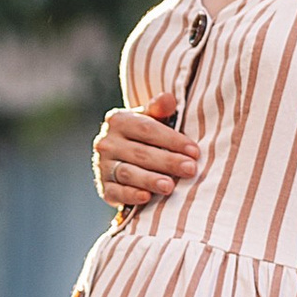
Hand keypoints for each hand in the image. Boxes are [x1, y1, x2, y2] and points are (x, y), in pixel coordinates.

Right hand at [92, 97, 201, 211]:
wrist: (121, 158)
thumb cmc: (144, 136)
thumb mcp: (150, 119)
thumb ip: (160, 109)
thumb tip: (168, 99)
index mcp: (118, 120)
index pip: (147, 129)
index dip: (172, 140)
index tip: (194, 151)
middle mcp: (106, 142)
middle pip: (140, 153)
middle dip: (168, 162)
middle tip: (190, 169)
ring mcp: (102, 166)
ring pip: (127, 173)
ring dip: (150, 180)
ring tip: (170, 187)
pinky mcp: (103, 188)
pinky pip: (116, 192)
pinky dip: (131, 195)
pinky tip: (146, 197)